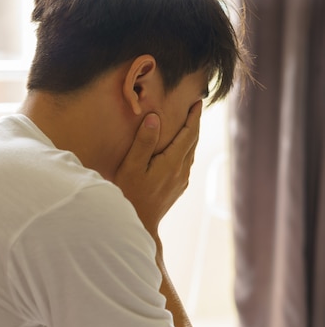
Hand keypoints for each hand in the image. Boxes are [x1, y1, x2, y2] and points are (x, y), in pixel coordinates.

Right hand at [113, 101, 201, 233]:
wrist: (137, 224)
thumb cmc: (130, 194)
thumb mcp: (132, 166)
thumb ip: (144, 142)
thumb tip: (155, 118)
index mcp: (172, 163)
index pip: (189, 134)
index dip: (194, 117)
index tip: (197, 102)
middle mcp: (181, 171)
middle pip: (193, 142)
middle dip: (194, 123)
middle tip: (194, 108)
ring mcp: (180, 181)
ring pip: (190, 153)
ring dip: (190, 137)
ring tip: (187, 124)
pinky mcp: (176, 188)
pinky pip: (185, 163)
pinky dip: (185, 149)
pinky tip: (177, 149)